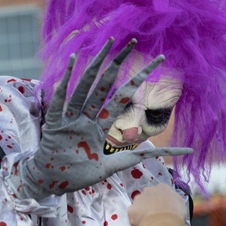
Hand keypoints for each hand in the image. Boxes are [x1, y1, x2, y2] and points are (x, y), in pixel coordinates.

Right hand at [7, 39, 191, 199]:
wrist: (54, 185)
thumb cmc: (80, 175)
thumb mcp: (113, 166)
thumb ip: (138, 156)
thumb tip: (170, 152)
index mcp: (100, 124)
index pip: (122, 97)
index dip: (137, 79)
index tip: (155, 61)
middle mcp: (87, 117)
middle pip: (105, 84)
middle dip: (118, 63)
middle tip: (132, 40)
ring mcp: (72, 119)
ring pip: (85, 88)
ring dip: (95, 66)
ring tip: (106, 44)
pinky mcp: (56, 126)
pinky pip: (61, 102)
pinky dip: (65, 84)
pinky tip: (72, 63)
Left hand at [129, 183, 187, 225]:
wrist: (164, 223)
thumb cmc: (176, 214)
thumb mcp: (181, 205)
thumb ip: (175, 201)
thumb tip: (173, 204)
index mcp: (162, 187)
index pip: (160, 192)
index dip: (161, 201)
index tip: (164, 209)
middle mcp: (149, 190)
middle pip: (148, 197)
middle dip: (150, 205)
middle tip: (155, 216)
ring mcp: (138, 199)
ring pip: (139, 205)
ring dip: (142, 212)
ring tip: (149, 222)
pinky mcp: (131, 210)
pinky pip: (134, 215)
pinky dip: (136, 221)